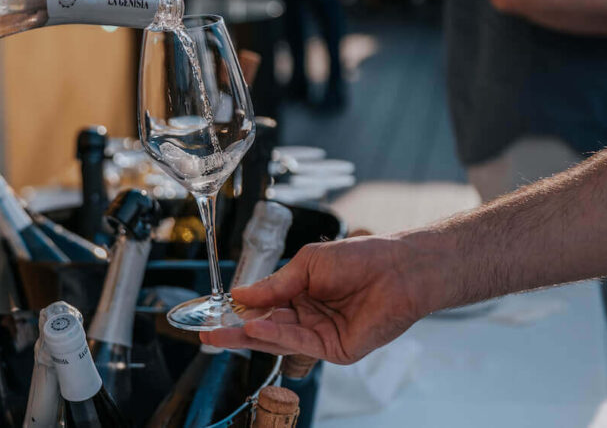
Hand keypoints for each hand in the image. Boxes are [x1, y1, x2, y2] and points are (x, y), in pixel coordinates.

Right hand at [200, 236, 426, 363]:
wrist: (398, 268)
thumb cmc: (360, 258)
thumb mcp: (308, 264)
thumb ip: (274, 284)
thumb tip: (240, 294)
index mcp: (301, 296)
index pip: (263, 308)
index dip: (239, 312)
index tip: (215, 313)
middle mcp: (308, 318)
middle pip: (266, 329)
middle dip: (236, 332)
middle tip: (207, 335)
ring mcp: (321, 336)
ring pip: (279, 339)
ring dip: (250, 336)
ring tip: (223, 332)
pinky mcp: (336, 350)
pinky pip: (301, 344)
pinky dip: (276, 336)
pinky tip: (255, 328)